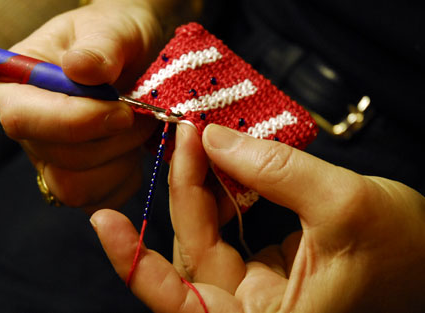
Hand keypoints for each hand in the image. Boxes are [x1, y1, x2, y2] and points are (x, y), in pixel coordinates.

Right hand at [0, 0, 198, 211]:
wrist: (135, 57)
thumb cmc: (115, 37)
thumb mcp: (109, 29)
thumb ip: (97, 49)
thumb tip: (79, 68)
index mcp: (18, 88)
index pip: (24, 119)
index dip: (77, 121)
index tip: (123, 110)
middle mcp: (31, 131)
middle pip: (58, 161)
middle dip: (113, 141)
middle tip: (143, 114)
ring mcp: (53, 161)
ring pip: (77, 189)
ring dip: (122, 161)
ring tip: (140, 129)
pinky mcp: (81, 180)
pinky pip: (102, 199)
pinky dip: (127, 178)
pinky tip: (136, 150)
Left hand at [91, 123, 424, 311]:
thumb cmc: (408, 250)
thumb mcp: (346, 204)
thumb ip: (275, 170)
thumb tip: (214, 139)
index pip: (182, 304)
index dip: (137, 265)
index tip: (106, 221)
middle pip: (194, 254)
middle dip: (185, 193)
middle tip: (183, 139)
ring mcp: (258, 293)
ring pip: (207, 239)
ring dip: (200, 189)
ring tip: (197, 142)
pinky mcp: (263, 270)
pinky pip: (227, 232)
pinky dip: (222, 194)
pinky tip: (221, 162)